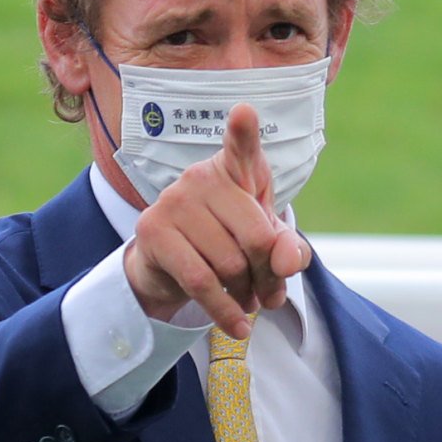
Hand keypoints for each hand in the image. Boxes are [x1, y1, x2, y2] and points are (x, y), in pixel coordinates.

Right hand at [122, 103, 312, 337]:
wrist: (168, 269)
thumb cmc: (223, 245)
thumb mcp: (263, 245)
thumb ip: (285, 250)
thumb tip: (288, 263)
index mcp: (234, 169)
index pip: (242, 147)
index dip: (244, 131)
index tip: (245, 113)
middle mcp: (201, 177)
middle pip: (255, 236)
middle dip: (269, 275)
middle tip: (269, 295)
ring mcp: (173, 201)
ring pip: (229, 264)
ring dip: (246, 296)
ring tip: (249, 305)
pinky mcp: (153, 233)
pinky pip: (201, 282)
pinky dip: (225, 312)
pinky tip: (238, 328)